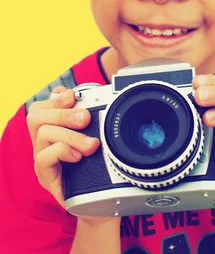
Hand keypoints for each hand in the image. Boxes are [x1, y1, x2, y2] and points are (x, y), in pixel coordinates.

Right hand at [25, 86, 113, 224]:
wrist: (100, 199)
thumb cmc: (99, 163)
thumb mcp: (97, 134)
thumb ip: (93, 115)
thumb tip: (98, 95)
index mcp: (54, 127)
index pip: (42, 105)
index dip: (55, 98)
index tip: (73, 95)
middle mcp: (44, 141)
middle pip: (35, 116)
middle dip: (62, 112)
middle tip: (85, 118)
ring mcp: (42, 158)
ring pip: (43, 134)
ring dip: (70, 135)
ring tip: (91, 145)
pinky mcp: (46, 176)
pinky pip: (44, 157)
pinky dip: (63, 152)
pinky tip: (78, 157)